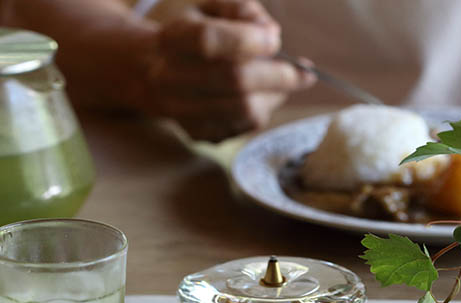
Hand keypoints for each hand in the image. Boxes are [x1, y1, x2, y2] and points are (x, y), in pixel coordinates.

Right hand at [141, 0, 314, 140]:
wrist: (156, 73)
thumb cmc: (195, 35)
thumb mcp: (213, 10)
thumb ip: (242, 11)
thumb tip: (271, 34)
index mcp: (172, 39)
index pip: (207, 41)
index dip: (247, 41)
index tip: (275, 40)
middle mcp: (171, 78)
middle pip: (234, 80)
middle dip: (279, 75)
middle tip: (304, 72)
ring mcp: (183, 111)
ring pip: (245, 109)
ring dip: (276, 96)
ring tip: (283, 82)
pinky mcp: (199, 133)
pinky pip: (245, 127)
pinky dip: (263, 110)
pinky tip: (261, 96)